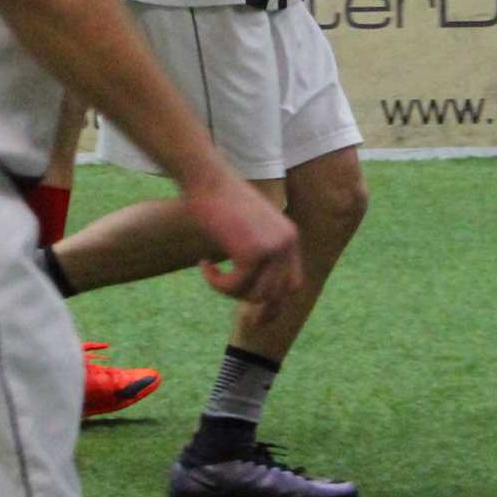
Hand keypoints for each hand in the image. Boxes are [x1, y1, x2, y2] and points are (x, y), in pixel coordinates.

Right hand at [187, 179, 301, 309]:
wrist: (207, 178)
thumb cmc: (220, 200)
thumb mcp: (247, 227)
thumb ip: (256, 252)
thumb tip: (255, 293)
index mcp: (289, 237)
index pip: (293, 283)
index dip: (277, 304)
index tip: (259, 316)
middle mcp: (286, 243)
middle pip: (276, 294)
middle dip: (258, 309)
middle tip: (244, 318)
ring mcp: (272, 248)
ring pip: (253, 294)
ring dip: (229, 291)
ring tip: (211, 272)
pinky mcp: (252, 253)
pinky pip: (233, 286)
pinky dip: (216, 282)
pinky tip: (203, 264)